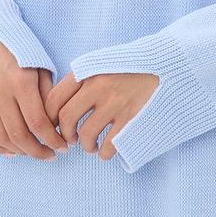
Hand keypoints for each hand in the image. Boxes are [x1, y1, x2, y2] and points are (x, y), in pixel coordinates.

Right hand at [0, 28, 69, 159]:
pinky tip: (12, 150)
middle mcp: (0, 94)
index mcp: (20, 82)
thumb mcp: (39, 63)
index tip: (64, 147)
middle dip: (38, 151)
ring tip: (35, 151)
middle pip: (20, 136)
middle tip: (51, 155)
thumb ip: (47, 92)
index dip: (53, 140)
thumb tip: (55, 121)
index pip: (38, 123)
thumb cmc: (16, 47)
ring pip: (2, 139)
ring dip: (21, 151)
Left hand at [43, 70, 159, 162]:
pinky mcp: (132, 119)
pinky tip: (106, 150)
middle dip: (64, 135)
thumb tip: (57, 105)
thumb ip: (82, 79)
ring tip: (90, 145)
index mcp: (88, 70)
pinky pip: (108, 146)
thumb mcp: (102, 63)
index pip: (54, 98)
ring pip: (86, 135)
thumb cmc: (131, 66)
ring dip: (85, 146)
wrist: (167, 66)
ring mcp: (116, 103)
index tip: (52, 127)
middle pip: (66, 118)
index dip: (48, 118)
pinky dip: (104, 153)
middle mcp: (99, 86)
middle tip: (70, 140)